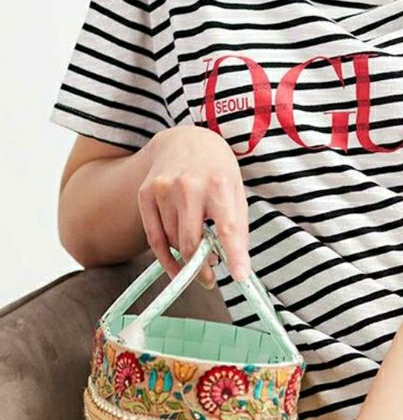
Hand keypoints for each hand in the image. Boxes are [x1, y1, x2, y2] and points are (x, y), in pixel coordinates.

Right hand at [137, 125, 249, 288]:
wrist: (184, 140)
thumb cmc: (215, 169)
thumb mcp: (236, 189)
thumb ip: (238, 225)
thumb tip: (237, 263)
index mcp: (218, 183)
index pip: (228, 225)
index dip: (235, 253)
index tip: (240, 276)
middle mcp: (188, 185)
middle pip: (191, 243)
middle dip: (201, 269)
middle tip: (210, 279)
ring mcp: (163, 190)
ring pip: (174, 242)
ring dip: (187, 255)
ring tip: (199, 248)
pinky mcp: (145, 195)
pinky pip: (154, 239)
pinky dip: (166, 259)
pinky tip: (176, 267)